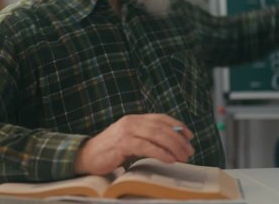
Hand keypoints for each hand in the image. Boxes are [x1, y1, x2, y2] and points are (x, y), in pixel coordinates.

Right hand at [73, 114, 194, 175]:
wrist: (88, 156)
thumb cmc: (110, 150)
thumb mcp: (130, 139)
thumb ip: (146, 138)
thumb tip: (170, 144)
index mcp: (134, 118)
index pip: (161, 118)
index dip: (177, 125)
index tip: (190, 135)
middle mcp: (131, 121)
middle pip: (161, 127)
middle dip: (178, 139)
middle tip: (190, 150)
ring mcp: (126, 131)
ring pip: (156, 135)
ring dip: (173, 146)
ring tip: (183, 156)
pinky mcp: (122, 143)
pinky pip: (146, 147)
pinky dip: (161, 153)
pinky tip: (170, 159)